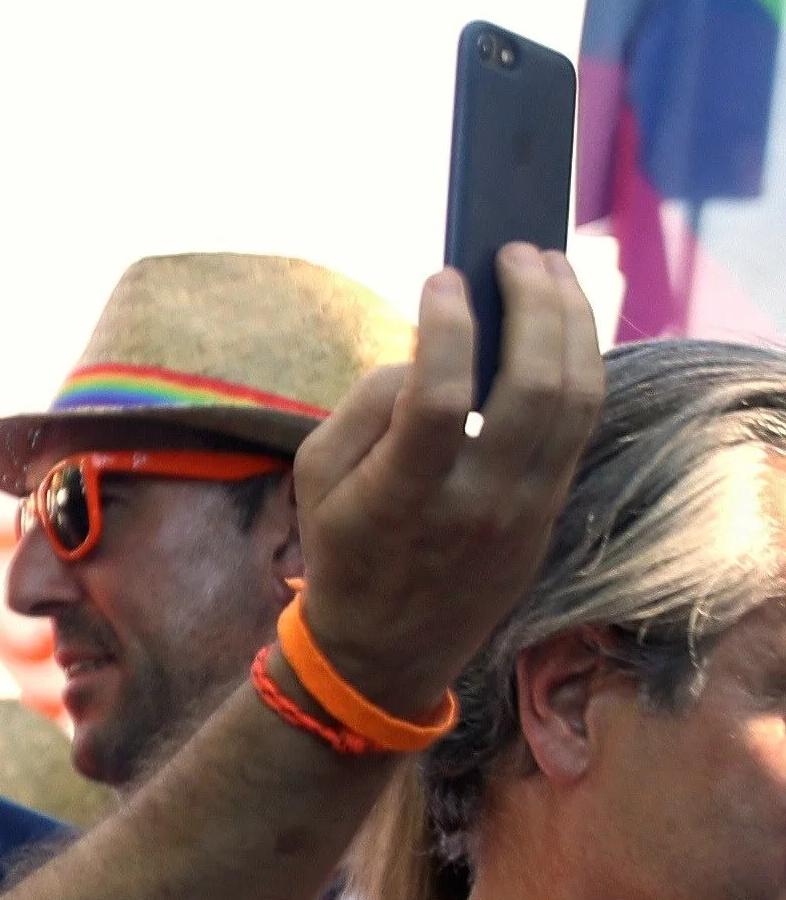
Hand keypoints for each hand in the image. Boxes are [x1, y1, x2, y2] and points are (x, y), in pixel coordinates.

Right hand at [280, 243, 603, 719]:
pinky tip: (563, 322)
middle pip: (535, 385)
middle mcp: (478, 501)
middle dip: (535, 303)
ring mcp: (526, 504)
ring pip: (577, 396)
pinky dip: (580, 357)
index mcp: (405, 496)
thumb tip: (428, 349)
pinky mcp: (553, 504)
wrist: (390, 646)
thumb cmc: (343, 548)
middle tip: (516, 253)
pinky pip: (583, 418)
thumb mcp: (315, 479)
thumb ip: (366, 406)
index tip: (440, 277)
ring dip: (572, 320)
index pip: (439, 398)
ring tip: (550, 270)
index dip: (445, 327)